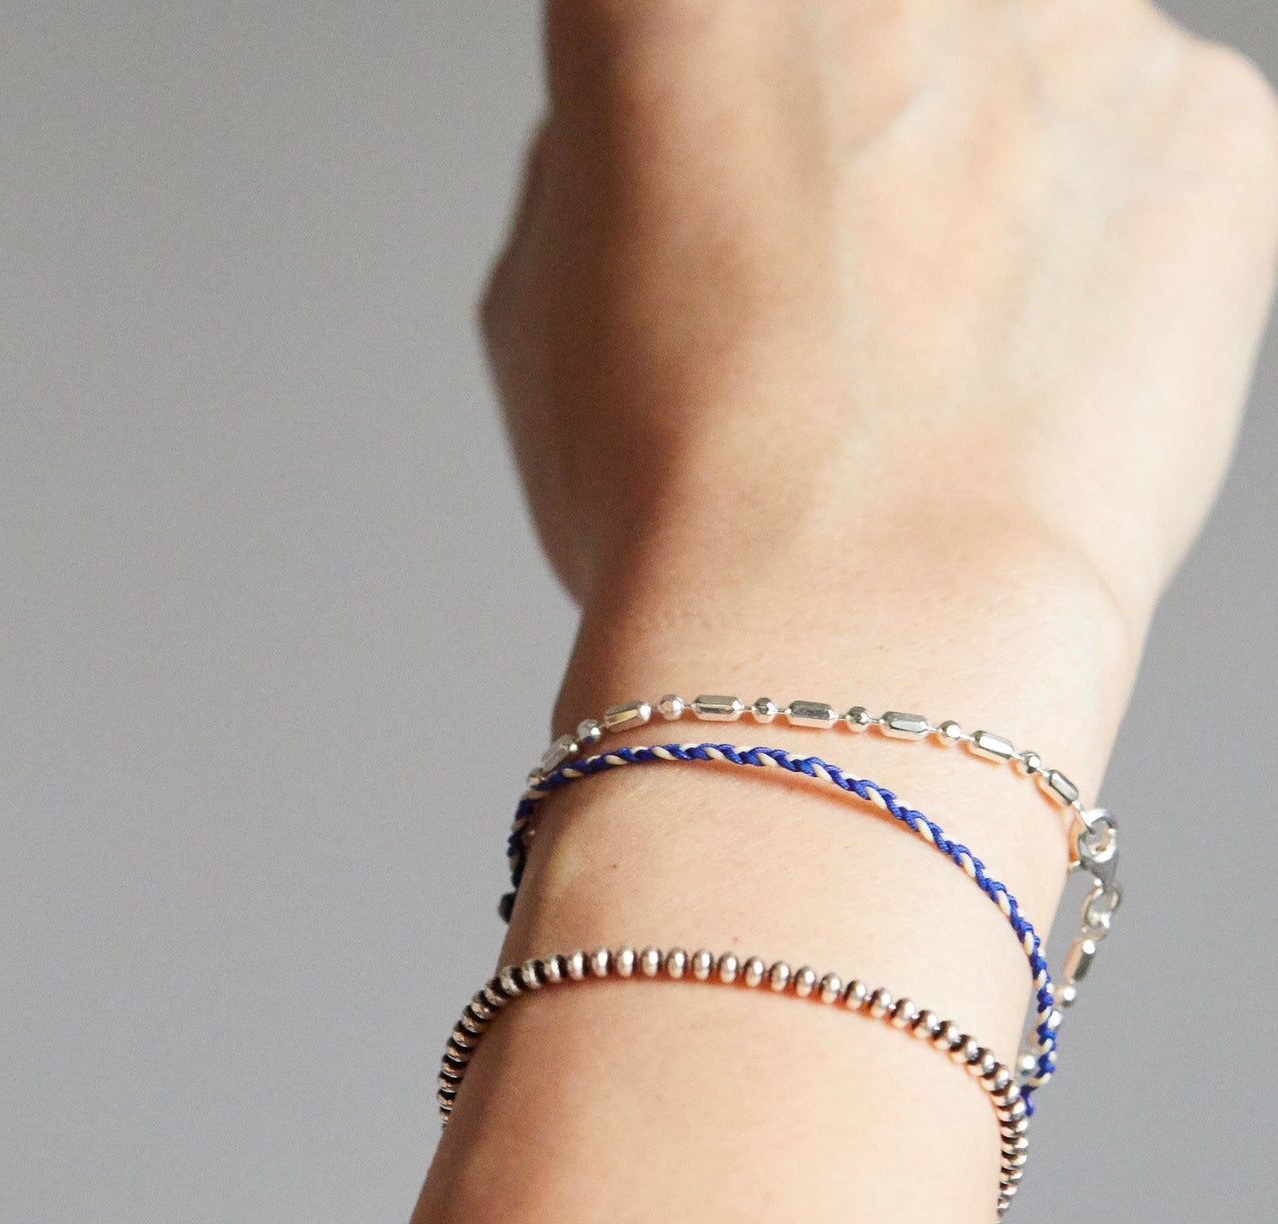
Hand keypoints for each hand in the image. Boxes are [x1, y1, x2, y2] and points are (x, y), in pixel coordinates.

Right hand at [483, 0, 1277, 649]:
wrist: (862, 632)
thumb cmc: (690, 503)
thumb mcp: (542, 309)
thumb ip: (617, 167)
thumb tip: (677, 148)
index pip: (696, 13)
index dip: (696, 117)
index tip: (709, 182)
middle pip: (874, 29)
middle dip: (849, 132)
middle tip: (827, 294)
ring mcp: (1078, 17)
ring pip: (1018, 85)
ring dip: (979, 186)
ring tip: (932, 363)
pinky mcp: (1214, 122)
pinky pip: (1144, 161)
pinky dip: (1099, 254)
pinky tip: (1029, 378)